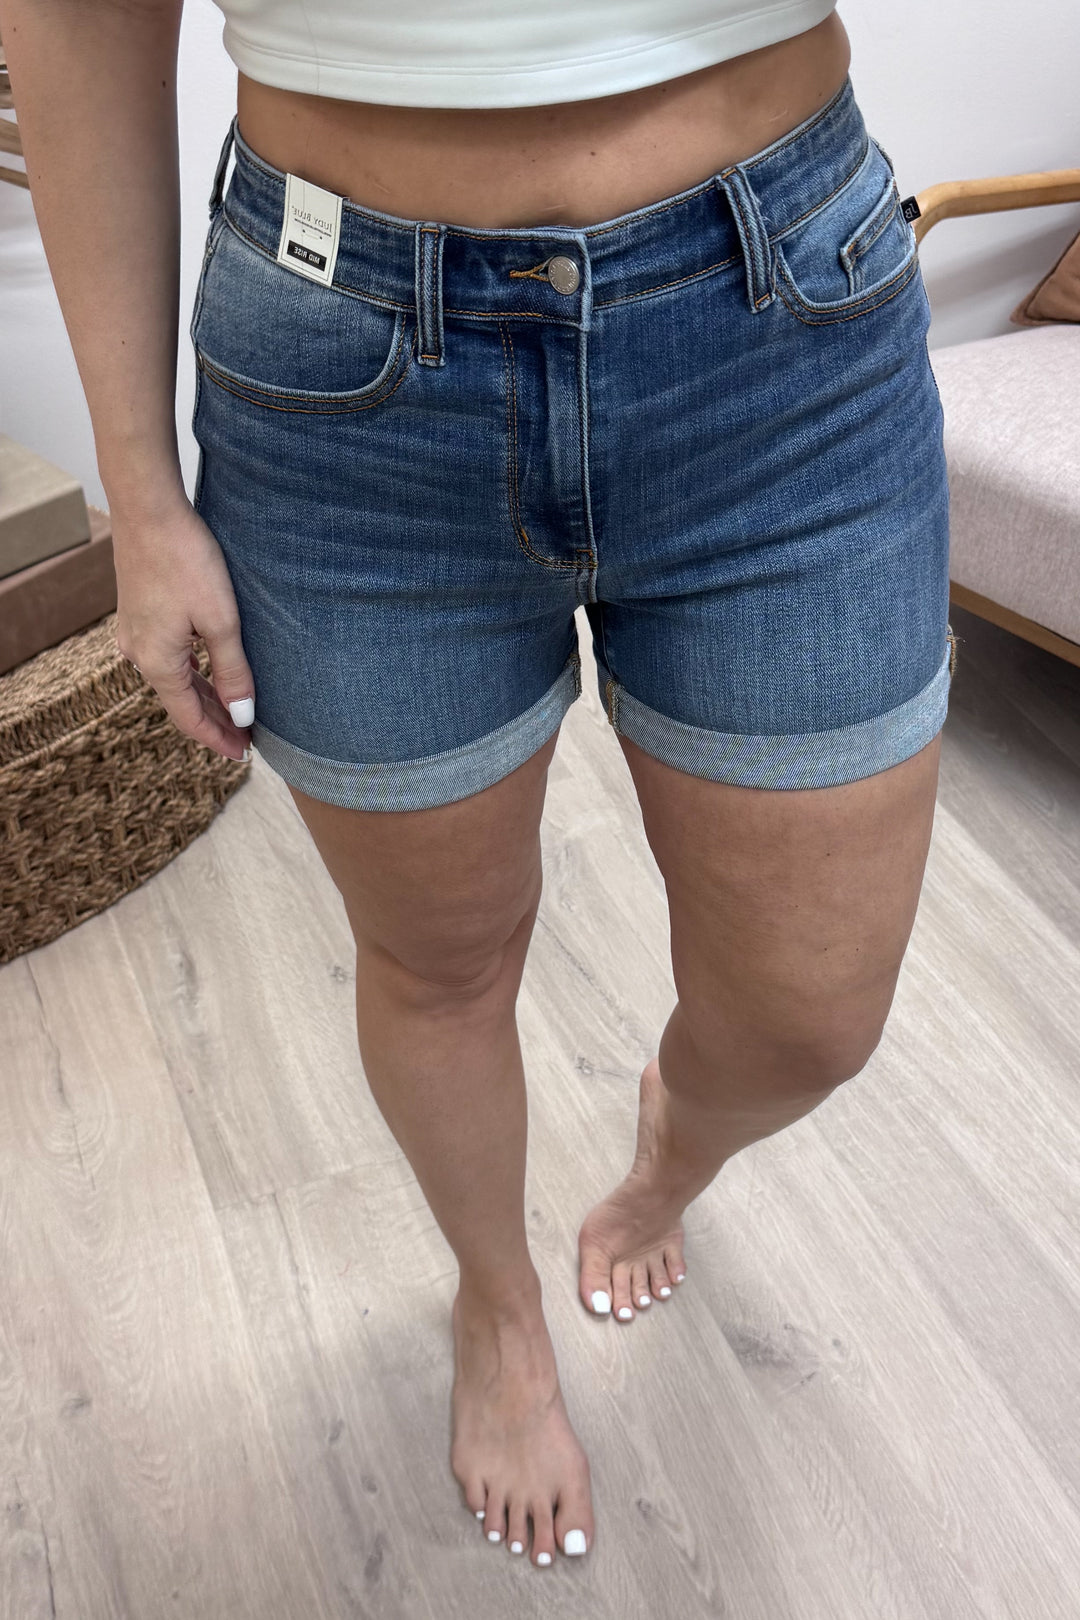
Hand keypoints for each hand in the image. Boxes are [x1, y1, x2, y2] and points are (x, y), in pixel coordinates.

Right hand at [112, 492, 255, 762]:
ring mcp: (135, 633)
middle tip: (247, 738)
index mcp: (157, 662)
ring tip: (235, 712)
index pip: (189, 719)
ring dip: (204, 698)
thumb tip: (242, 716)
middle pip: (180, 702)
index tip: (244, 754)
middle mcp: (139, 654)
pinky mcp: (138, 614)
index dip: (218, 739)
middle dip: (214, 722)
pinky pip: (167, 658)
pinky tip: (210, 673)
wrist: (148, 509)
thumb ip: (233, 671)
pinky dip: (192, 673)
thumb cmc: (187, 560)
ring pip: (174, 680)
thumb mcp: (220, 620)